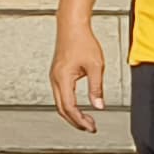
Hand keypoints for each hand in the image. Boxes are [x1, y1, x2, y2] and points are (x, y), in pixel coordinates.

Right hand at [52, 16, 104, 134]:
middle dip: (75, 121)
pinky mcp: (57, 73)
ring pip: (60, 103)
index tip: (91, 127)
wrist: (72, 26)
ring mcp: (54, 76)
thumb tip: (99, 105)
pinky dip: (69, 104)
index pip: (69, 107)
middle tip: (89, 128)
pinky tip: (79, 107)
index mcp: (63, 78)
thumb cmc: (82, 41)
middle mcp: (55, 79)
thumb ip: (96, 88)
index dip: (80, 120)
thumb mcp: (95, 66)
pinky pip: (60, 95)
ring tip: (86, 120)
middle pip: (62, 108)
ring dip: (72, 114)